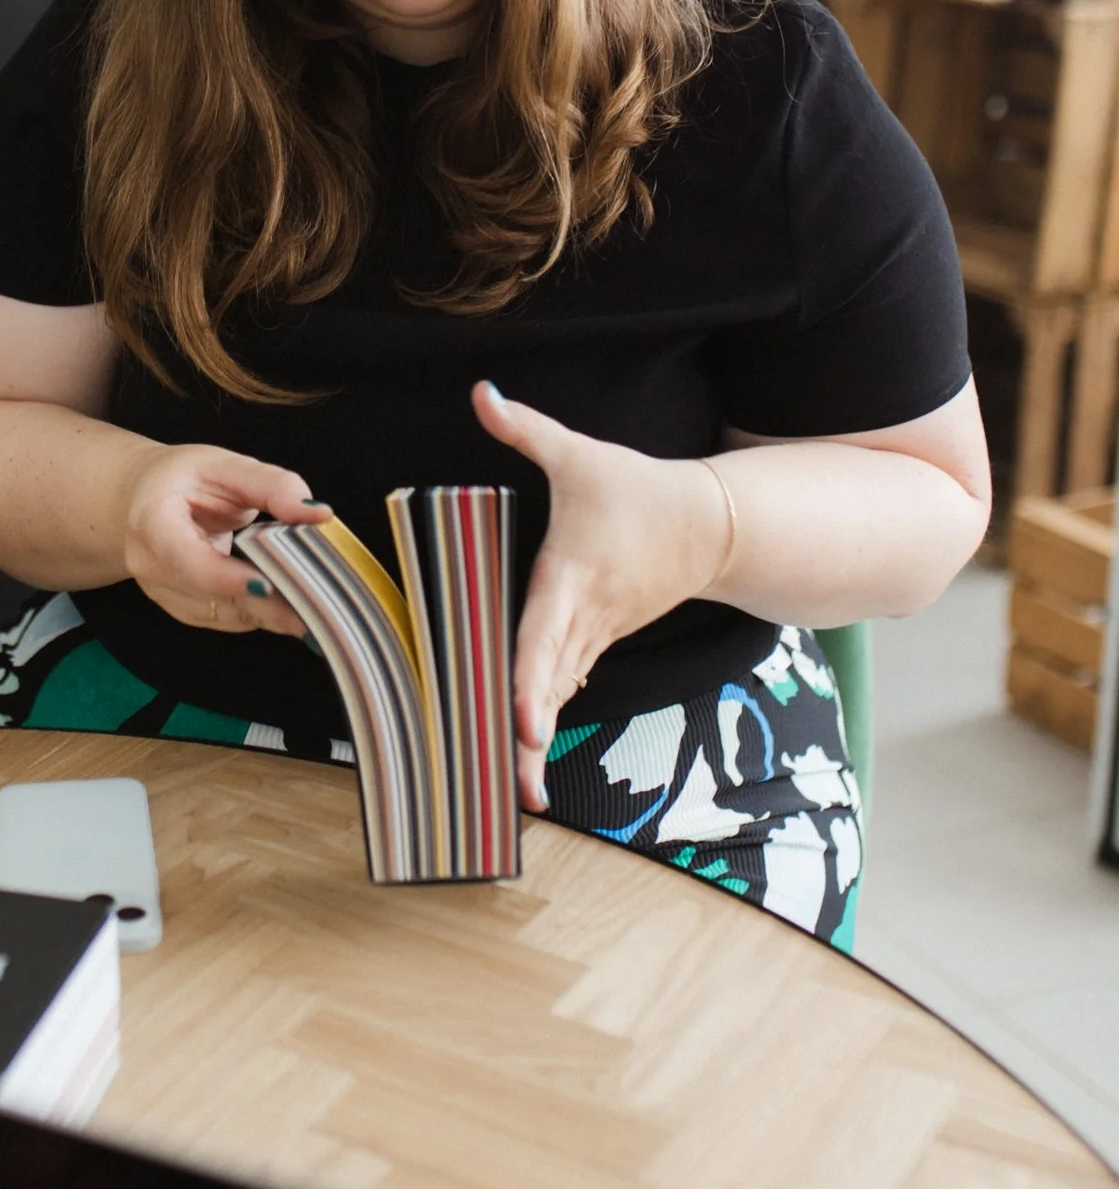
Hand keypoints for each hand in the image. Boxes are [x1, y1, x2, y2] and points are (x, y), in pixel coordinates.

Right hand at [119, 443, 329, 637]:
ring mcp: (163, 593)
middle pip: (211, 597)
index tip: (271, 585)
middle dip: (266, 605)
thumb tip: (317, 512)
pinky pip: (225, 619)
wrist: (141, 498)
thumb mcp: (226, 465)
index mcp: (153, 522)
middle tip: (318, 606)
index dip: (229, 579)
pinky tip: (290, 605)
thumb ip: (272, 486)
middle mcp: (150, 566)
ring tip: (315, 607)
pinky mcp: (181, 608)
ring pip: (222, 615)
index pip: (188, 561)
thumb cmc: (181, 478)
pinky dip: (258, 614)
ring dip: (268, 614)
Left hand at [471, 382, 732, 812]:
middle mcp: (584, 617)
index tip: (524, 721)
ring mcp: (594, 636)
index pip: (547, 634)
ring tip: (518, 796)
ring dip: (538, 742)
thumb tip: (482, 392)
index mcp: (573, 577)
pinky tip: (521, 761)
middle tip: (518, 788)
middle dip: (533, 735)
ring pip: (559, 693)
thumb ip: (526, 428)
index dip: (534, 679)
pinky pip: (564, 687)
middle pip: (551, 682)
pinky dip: (545, 720)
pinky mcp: (596, 642)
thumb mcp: (580, 453)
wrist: (707, 524)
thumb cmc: (637, 489)